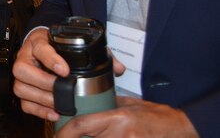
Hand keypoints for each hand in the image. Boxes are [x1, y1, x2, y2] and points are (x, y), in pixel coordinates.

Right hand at [12, 28, 67, 121]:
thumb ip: (69, 49)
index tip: (64, 71)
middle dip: (43, 82)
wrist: (45, 48)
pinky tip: (53, 112)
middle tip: (61, 89)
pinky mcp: (23, 91)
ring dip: (41, 98)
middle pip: (21, 70)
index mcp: (35, 43)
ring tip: (58, 102)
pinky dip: (39, 110)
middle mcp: (24, 58)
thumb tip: (81, 60)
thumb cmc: (52, 45)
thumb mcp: (60, 41)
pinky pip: (24, 104)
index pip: (39, 48)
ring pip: (20, 88)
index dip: (51, 60)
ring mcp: (21, 76)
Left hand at [56, 97, 197, 137]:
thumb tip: (90, 103)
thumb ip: (109, 104)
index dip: (64, 133)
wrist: (180, 127)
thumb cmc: (157, 116)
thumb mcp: (130, 105)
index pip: (81, 126)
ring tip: (80, 137)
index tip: (58, 135)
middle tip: (65, 136)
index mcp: (117, 118)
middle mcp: (121, 133)